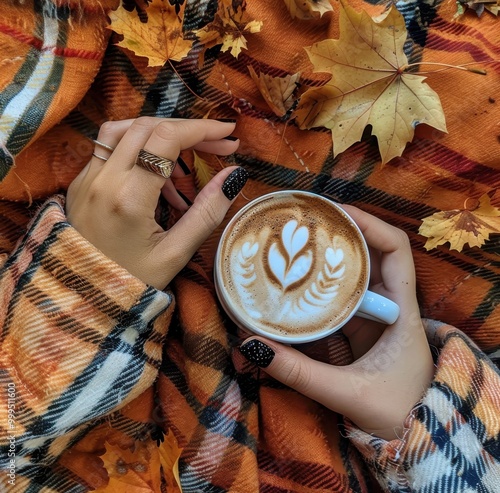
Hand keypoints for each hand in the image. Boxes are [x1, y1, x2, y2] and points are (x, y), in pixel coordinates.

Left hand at [67, 117, 246, 289]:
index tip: (228, 133)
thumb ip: (207, 212)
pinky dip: (139, 148)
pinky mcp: (81, 183)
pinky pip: (110, 148)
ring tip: (184, 161)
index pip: (166, 139)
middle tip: (217, 146)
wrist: (84, 301)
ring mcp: (86, 178)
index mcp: (128, 197)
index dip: (202, 129)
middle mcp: (102, 179)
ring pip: (123, 129)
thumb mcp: (176, 254)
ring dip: (159, 134)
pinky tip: (157, 175)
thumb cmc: (131, 282)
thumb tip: (233, 176)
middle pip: (147, 126)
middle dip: (187, 130)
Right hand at [239, 206, 434, 440]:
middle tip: (303, 225)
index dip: (368, 223)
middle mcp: (390, 306)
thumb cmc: (398, 413)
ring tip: (295, 245)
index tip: (334, 213)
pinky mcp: (360, 330)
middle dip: (338, 236)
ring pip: (352, 276)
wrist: (417, 437)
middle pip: (368, 254)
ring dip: (326, 260)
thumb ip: (299, 373)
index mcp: (401, 312)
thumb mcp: (347, 393)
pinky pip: (339, 300)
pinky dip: (319, 289)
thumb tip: (253, 347)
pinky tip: (296, 284)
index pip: (395, 249)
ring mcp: (374, 317)